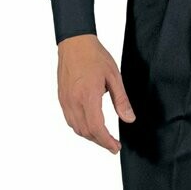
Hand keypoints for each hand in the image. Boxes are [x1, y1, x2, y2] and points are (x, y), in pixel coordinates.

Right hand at [57, 34, 135, 152]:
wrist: (75, 42)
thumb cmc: (94, 55)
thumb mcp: (114, 76)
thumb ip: (121, 99)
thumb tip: (129, 118)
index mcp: (88, 96)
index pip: (96, 128)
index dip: (107, 141)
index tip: (115, 147)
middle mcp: (74, 102)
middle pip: (86, 132)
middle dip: (100, 141)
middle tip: (112, 144)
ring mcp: (65, 101)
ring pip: (76, 128)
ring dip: (90, 136)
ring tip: (103, 136)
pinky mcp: (61, 98)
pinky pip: (70, 120)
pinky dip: (80, 127)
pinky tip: (89, 124)